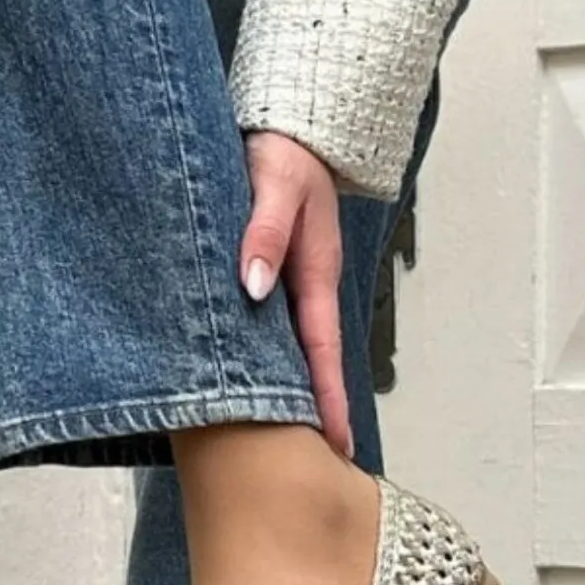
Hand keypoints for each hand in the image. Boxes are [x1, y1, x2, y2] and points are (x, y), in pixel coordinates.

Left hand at [240, 132, 351, 457]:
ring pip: (285, 350)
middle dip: (311, 413)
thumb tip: (254, 285)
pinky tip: (250, 385)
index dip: (327, 399)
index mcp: (314, 274)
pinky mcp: (269, 278)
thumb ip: (265, 231)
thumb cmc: (284, 148)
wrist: (288, 120)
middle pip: (307, 363)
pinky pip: (265, 329)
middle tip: (309, 464)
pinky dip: (262, 361)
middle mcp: (303, 289)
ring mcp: (287, 286)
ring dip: (286, 391)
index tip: (334, 443)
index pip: (321, 351)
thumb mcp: (275, 181)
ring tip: (280, 440)